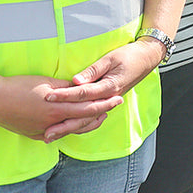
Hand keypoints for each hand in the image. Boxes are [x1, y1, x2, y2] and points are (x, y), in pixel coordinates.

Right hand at [0, 74, 123, 143]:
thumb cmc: (19, 87)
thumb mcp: (47, 83)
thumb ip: (66, 88)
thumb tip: (80, 88)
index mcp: (58, 110)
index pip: (89, 108)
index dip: (104, 103)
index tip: (117, 98)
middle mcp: (53, 124)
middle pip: (83, 121)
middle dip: (101, 113)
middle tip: (114, 106)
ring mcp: (43, 131)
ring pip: (71, 130)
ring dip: (87, 123)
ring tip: (99, 117)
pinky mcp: (34, 134)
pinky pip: (57, 134)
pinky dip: (69, 129)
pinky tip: (74, 126)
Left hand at [43, 39, 164, 140]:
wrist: (146, 59)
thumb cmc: (129, 56)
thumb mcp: (110, 59)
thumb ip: (93, 71)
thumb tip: (76, 81)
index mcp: (109, 87)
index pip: (82, 94)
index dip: (64, 95)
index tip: (48, 97)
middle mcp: (108, 99)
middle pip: (83, 115)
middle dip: (64, 124)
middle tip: (46, 132)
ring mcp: (108, 102)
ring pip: (87, 121)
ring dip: (69, 129)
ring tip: (51, 136)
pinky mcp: (107, 102)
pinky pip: (92, 118)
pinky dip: (79, 126)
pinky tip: (67, 130)